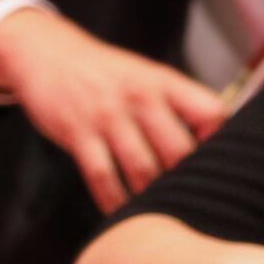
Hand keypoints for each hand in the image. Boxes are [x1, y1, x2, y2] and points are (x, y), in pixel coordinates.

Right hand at [0, 8, 225, 213]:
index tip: (213, 160)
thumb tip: (208, 139)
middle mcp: (139, 97)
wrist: (46, 54)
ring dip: (150, 196)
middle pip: (178, 151)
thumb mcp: (144, 75)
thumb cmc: (101, 73)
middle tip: (183, 197)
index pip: (210, 113)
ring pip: (142, 170)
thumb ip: (174, 102)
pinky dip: (112, 200)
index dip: (218, 142)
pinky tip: (118, 210)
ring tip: (154, 209)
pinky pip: (102, 177)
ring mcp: (108, 117)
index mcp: (162, 81)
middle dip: (183, 180)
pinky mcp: (78, 134)